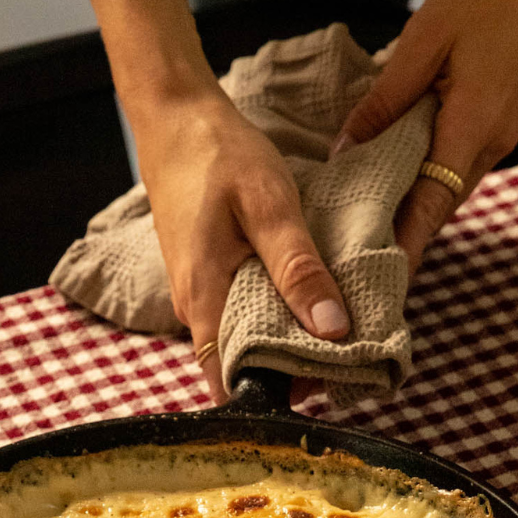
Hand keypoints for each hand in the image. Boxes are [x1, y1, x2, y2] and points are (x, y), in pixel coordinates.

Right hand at [135, 92, 349, 401]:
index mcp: (204, 299)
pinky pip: (239, 316)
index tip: (320, 394)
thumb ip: (299, 269)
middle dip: (287, 374)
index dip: (271, 397)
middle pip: (239, 367)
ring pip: (241, 341)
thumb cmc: (219, 156)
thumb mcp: (270, 206)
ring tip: (334, 337)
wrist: (174, 120)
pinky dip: (272, 318)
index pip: (229, 381)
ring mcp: (196, 295)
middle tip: (343, 366)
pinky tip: (305, 304)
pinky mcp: (206, 279)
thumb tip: (333, 330)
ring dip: (282, 345)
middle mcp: (193, 308)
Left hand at [334, 0, 517, 275]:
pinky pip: (459, 166)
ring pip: (449, 188)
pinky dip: (429, 182)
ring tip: (370, 230)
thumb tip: (345, 151)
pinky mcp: (501, 121)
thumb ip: (384, 102)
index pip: (432, 206)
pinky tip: (399, 183)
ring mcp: (501, 134)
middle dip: (402, 237)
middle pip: (439, 206)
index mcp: (473, 126)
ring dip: (415, 211)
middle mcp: (492, 142)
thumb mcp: (424, 42)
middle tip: (358, 261)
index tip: (380, 278)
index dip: (406, 246)